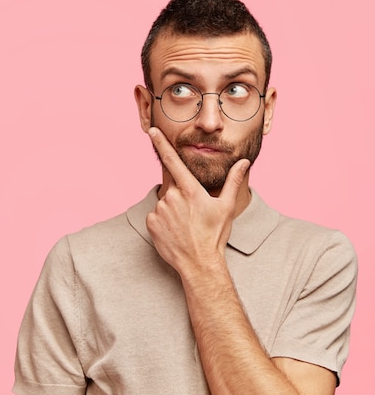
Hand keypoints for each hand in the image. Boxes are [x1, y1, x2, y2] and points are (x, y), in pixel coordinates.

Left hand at [146, 127, 249, 276]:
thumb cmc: (215, 235)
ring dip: (172, 209)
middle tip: (193, 215)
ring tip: (186, 225)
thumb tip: (244, 162)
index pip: (172, 160)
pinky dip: (163, 221)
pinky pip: (156, 216)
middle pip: (172, 187)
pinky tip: (175, 231)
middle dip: (181, 196)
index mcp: (190, 189)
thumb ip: (233, 181)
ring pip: (165, 202)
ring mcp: (160, 210)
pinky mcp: (151, 223)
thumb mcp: (226, 207)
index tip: (151, 130)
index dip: (161, 143)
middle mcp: (172, 196)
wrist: (199, 263)